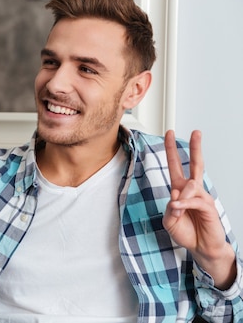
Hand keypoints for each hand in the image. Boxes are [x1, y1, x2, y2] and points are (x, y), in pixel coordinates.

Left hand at [163, 129, 235, 288]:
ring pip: (190, 185)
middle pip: (195, 164)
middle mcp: (192, 190)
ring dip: (179, 199)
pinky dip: (184, 204)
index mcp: (180, 189)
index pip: (175, 165)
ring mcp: (202, 197)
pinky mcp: (209, 206)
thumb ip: (169, 208)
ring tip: (177, 211)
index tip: (169, 134)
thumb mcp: (169, 220)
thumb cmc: (186, 232)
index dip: (171, 150)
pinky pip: (194, 200)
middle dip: (195, 147)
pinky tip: (178, 208)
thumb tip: (177, 196)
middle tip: (196, 132)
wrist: (200, 247)